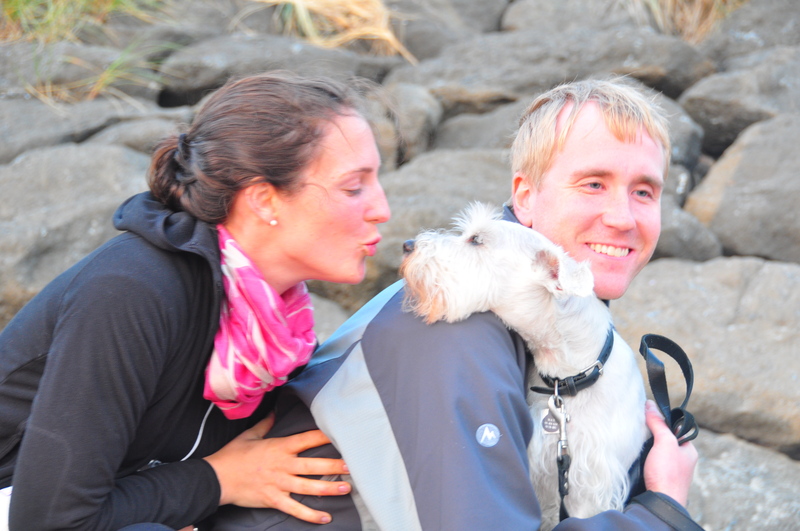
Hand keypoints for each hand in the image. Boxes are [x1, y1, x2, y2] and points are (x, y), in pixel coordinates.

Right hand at [204, 413, 350, 523]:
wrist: (216, 478)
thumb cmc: (232, 456)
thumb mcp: (249, 436)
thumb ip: (265, 424)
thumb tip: (274, 412)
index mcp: (279, 447)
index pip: (306, 439)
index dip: (324, 437)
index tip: (341, 434)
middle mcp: (282, 465)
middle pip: (313, 465)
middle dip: (334, 465)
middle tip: (352, 466)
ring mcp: (279, 484)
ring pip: (308, 487)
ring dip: (328, 488)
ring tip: (346, 488)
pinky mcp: (273, 500)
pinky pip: (294, 509)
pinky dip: (310, 515)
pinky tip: (324, 518)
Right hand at [643, 400, 697, 505]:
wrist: (661, 502)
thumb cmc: (668, 474)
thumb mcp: (664, 442)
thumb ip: (658, 423)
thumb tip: (650, 404)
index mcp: (689, 451)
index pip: (676, 429)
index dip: (662, 422)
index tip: (648, 417)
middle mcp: (682, 461)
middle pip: (665, 440)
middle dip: (653, 436)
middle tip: (640, 431)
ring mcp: (671, 471)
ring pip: (657, 453)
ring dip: (648, 449)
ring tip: (638, 445)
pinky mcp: (660, 479)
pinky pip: (652, 464)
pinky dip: (644, 460)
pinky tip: (638, 460)